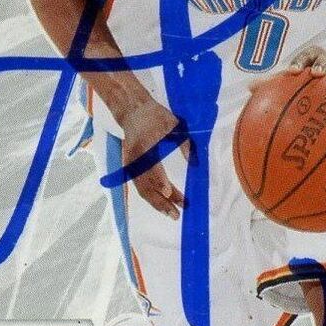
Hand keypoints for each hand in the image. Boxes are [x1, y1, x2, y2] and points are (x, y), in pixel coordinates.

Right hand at [121, 98, 186, 219]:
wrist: (133, 111)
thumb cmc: (155, 116)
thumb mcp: (173, 125)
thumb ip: (184, 143)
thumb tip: (194, 162)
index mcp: (145, 145)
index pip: (151, 167)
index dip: (159, 181)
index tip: (169, 193)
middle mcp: (135, 159)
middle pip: (146, 185)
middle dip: (161, 201)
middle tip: (177, 213)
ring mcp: (131, 165)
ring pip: (143, 189)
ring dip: (157, 203)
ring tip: (172, 214)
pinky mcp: (131, 168)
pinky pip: (140, 187)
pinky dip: (151, 198)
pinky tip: (162, 205)